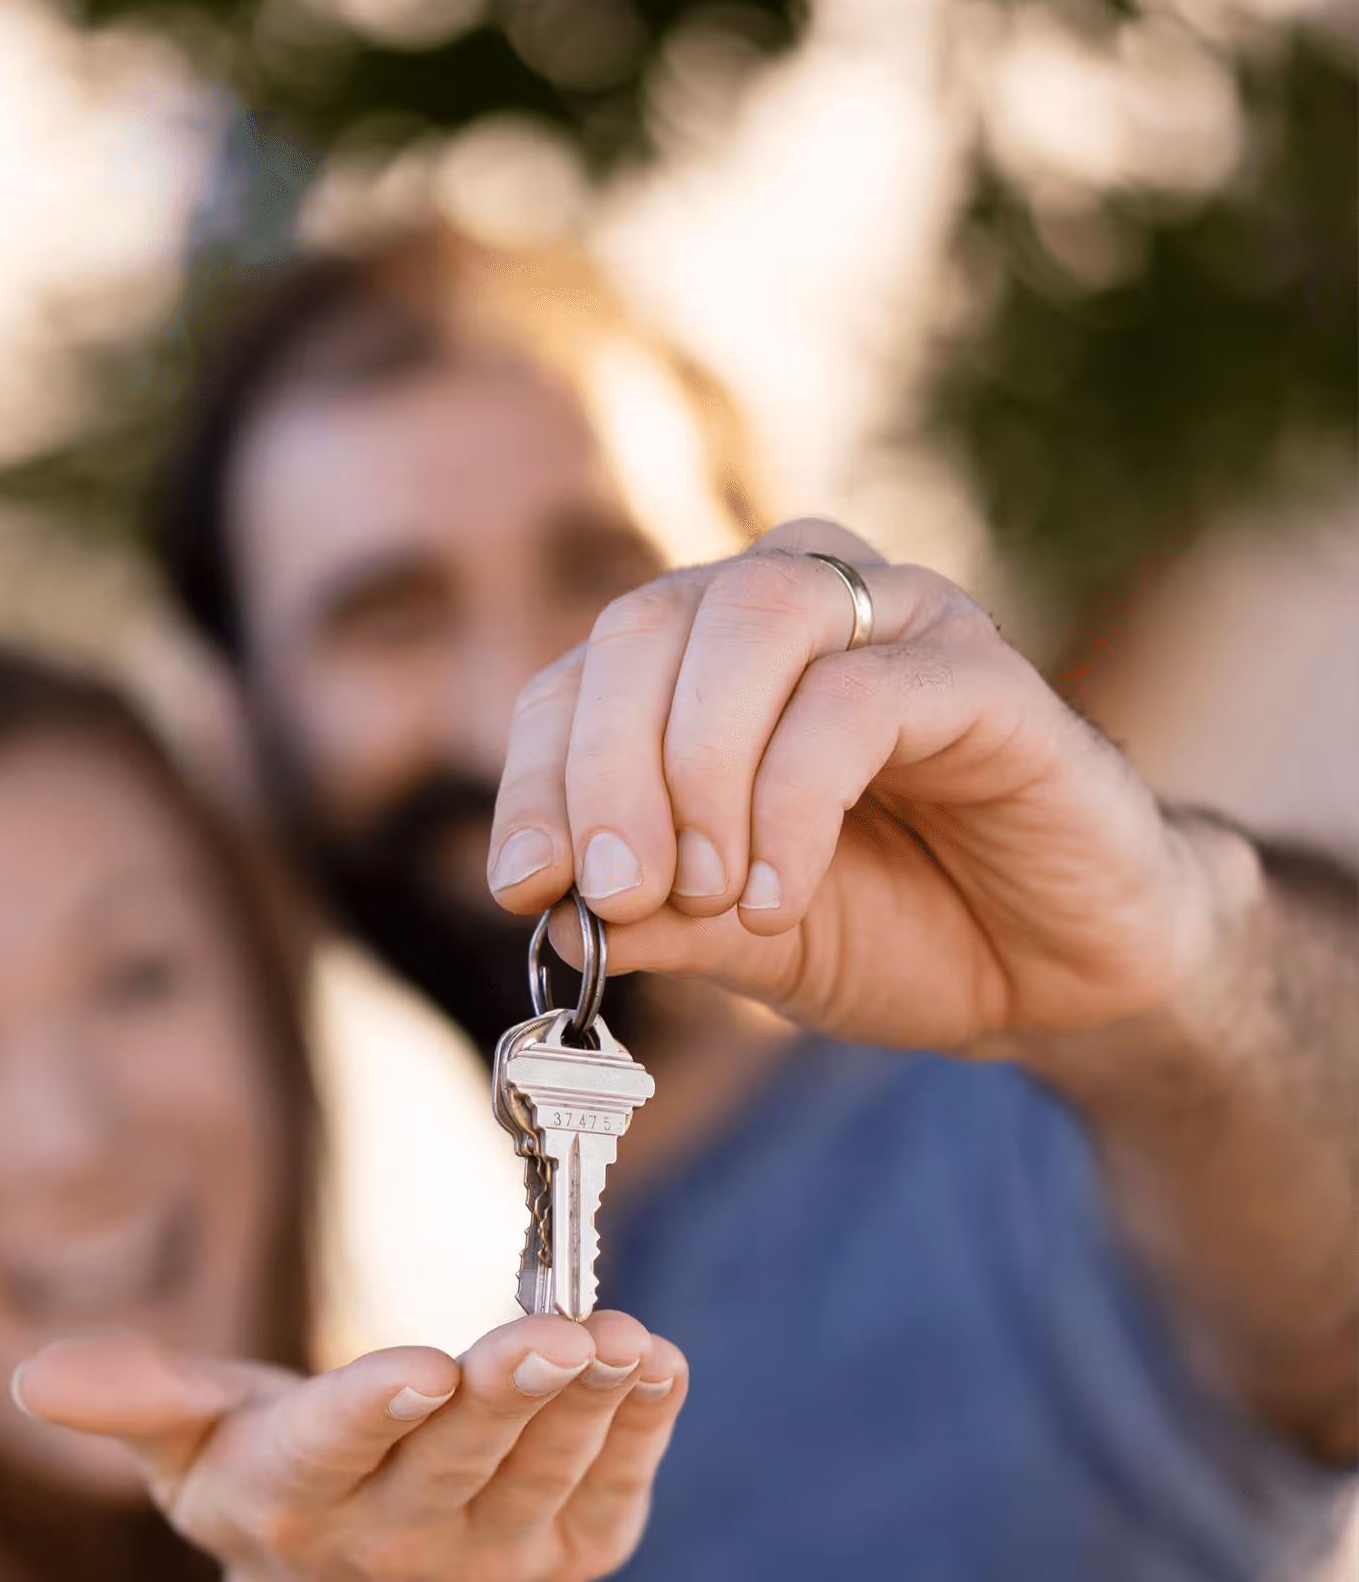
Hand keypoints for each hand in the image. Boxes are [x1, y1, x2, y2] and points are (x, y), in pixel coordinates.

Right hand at [16, 1312, 686, 1581]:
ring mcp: (493, 1560)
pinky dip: (642, 1430)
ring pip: (546, 1470)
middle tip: (553, 1334)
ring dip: (590, 1403)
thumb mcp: (193, 1452)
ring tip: (620, 1336)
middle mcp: (393, 1543)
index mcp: (290, 1502)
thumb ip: (139, 1401)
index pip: (331, 1451)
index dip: (373, 1409)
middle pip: (456, 1458)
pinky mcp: (571, 1560)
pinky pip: (614, 1489)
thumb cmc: (274, 1495)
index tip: (419, 1368)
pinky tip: (659, 1365)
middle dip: (507, 1393)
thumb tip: (40, 1375)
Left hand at [487, 518, 1231, 1053]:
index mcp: (715, 661)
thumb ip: (655, 920)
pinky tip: (780, 896)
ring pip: (755, 620)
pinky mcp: (982, 674)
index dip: (536, 776)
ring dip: (696, 766)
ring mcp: (897, 623)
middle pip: (649, 624)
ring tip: (706, 892)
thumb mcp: (745, 942)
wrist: (1059, 973)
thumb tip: (546, 918)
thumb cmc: (902, 930)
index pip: (582, 676)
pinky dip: (793, 801)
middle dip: (605, 770)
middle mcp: (799, 608)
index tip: (522, 887)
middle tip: (612, 896)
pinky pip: (858, 699)